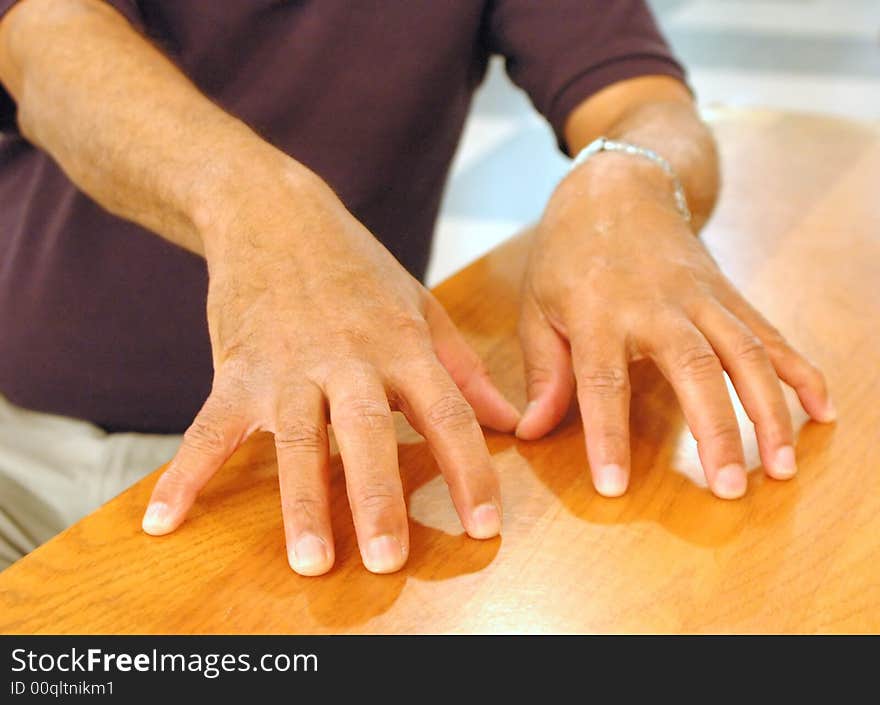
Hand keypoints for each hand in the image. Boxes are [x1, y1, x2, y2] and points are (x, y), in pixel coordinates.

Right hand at [142, 167, 518, 574]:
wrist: (273, 214)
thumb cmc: (357, 268)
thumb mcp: (421, 306)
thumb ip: (465, 368)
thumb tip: (511, 421)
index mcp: (401, 345)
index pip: (445, 413)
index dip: (468, 471)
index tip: (484, 528)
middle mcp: (347, 358)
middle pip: (367, 431)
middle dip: (377, 498)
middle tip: (388, 561)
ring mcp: (287, 366)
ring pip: (296, 438)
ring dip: (301, 502)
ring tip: (310, 561)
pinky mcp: (235, 370)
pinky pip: (207, 428)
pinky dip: (184, 475)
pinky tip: (163, 520)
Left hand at [516, 156, 833, 498]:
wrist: (619, 186)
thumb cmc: (568, 253)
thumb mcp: (536, 306)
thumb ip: (543, 371)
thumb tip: (532, 432)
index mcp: (598, 311)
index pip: (603, 381)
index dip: (608, 435)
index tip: (614, 486)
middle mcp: (656, 304)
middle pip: (694, 368)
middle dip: (716, 431)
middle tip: (728, 489)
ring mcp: (701, 296)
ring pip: (745, 353)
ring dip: (769, 410)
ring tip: (781, 467)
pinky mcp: (729, 292)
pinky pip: (770, 333)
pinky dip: (799, 370)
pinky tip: (821, 410)